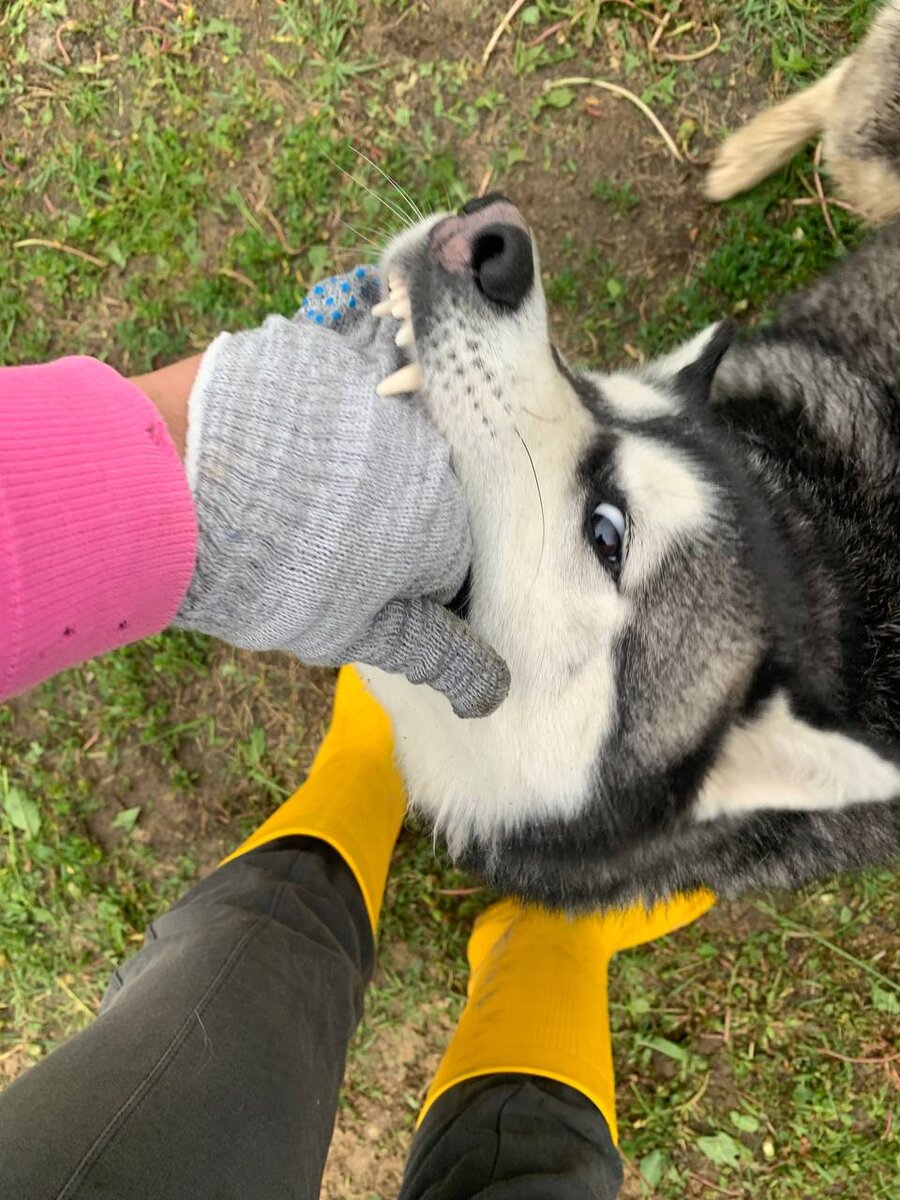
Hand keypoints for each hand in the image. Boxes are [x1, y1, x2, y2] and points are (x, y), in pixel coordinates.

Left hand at [170, 269, 508, 717]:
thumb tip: (495, 690)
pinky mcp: (315, 342)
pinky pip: (338, 369)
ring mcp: (372, 379)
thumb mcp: (355, 627)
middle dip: (384, 506)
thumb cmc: (274, 570)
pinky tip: (271, 428)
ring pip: (383, 420)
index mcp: (446, 514)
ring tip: (289, 480)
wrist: (171, 482)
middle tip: (314, 533)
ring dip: (354, 446)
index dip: (401, 573)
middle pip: (420, 477)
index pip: (446, 549)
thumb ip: (432, 650)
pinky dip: (317, 398)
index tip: (352, 581)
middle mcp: (427, 437)